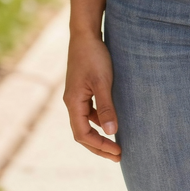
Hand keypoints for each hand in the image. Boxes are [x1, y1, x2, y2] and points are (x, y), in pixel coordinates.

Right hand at [63, 30, 121, 160]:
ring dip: (99, 134)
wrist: (85, 34)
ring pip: (85, 123)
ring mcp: (76, 96)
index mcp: (73, 103)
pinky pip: (89, 111)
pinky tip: (111, 121)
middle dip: (99, 146)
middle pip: (82, 133)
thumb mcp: (103, 82)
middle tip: (118, 155)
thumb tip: (112, 132)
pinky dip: (99, 120)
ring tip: (115, 143)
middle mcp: (72, 102)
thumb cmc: (94, 56)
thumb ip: (106, 107)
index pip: (82, 135)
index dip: (99, 146)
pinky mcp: (82, 89)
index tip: (117, 152)